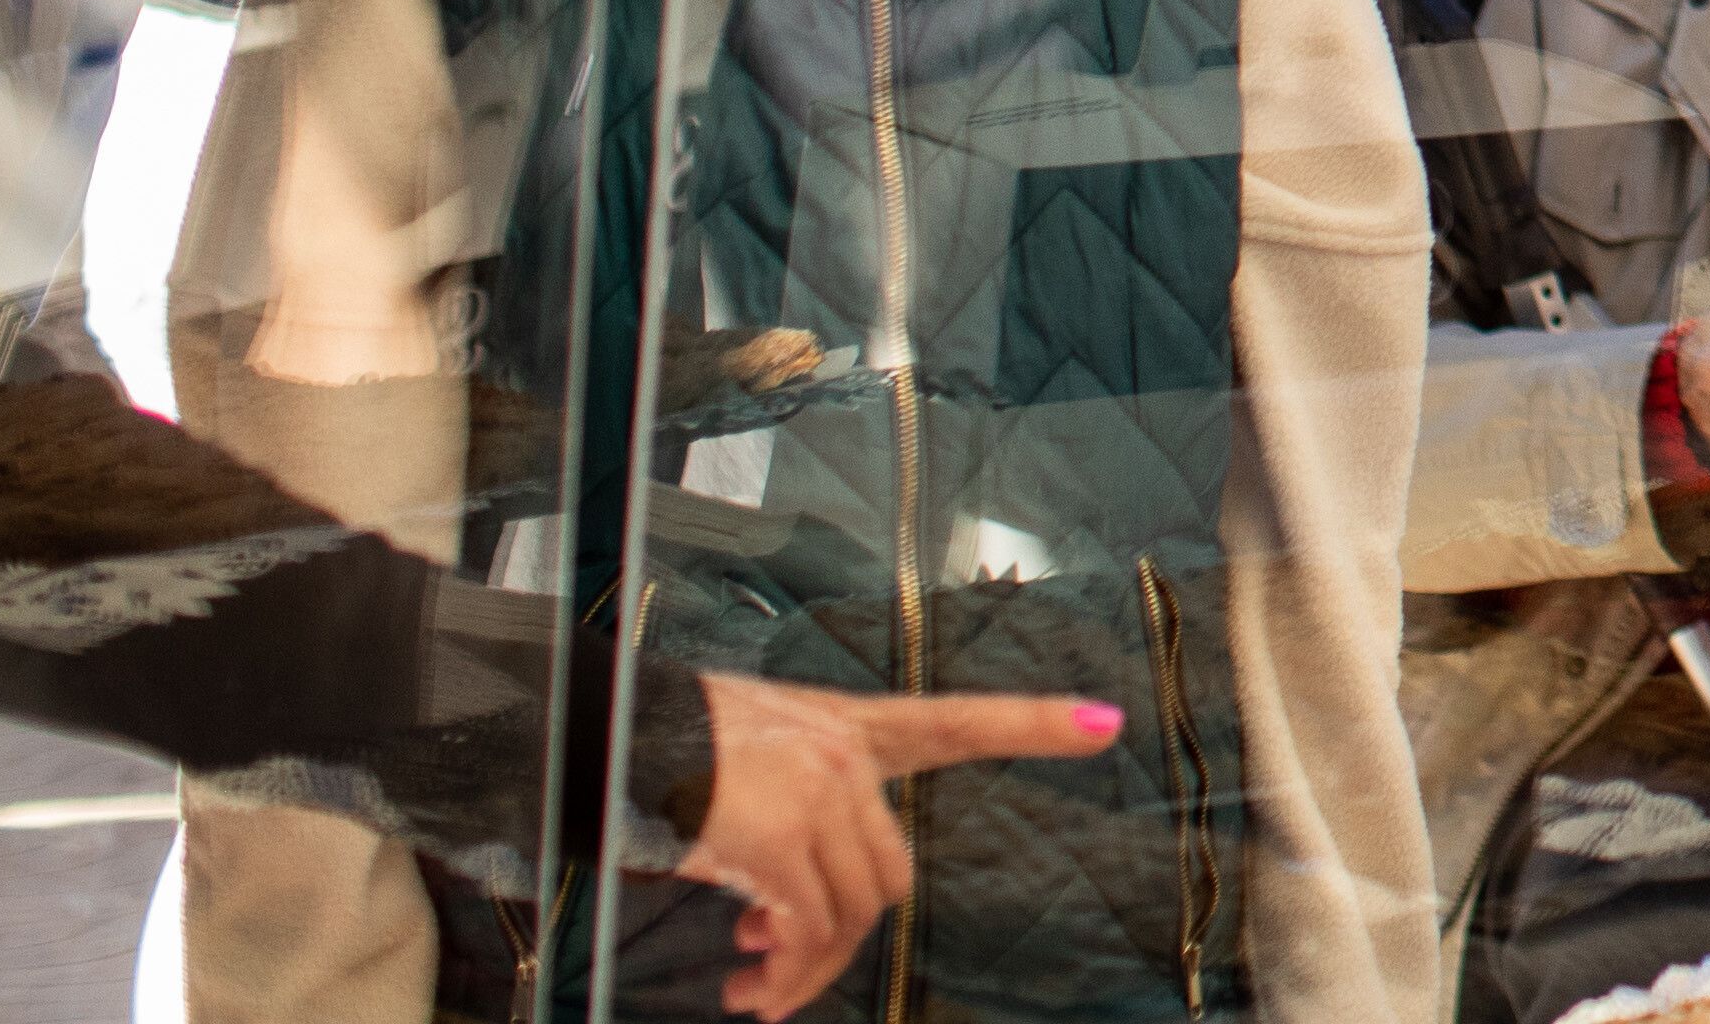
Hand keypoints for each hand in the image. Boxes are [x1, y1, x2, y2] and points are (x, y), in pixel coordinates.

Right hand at [677, 675, 1117, 1017]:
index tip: (1105, 724)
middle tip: (774, 964)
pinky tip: (748, 986)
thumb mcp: (751, 759)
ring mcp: (820, 792)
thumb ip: (795, 819)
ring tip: (755, 988)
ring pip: (850, 911)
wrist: (604, 732)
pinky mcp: (781, 836)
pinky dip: (783, 971)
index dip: (1034, 724)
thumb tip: (784, 924)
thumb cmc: (664, 748)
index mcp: (850, 726)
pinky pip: (805, 928)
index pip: (957, 720)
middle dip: (839, 937)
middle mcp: (847, 754)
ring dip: (803, 968)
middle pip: (888, 873)